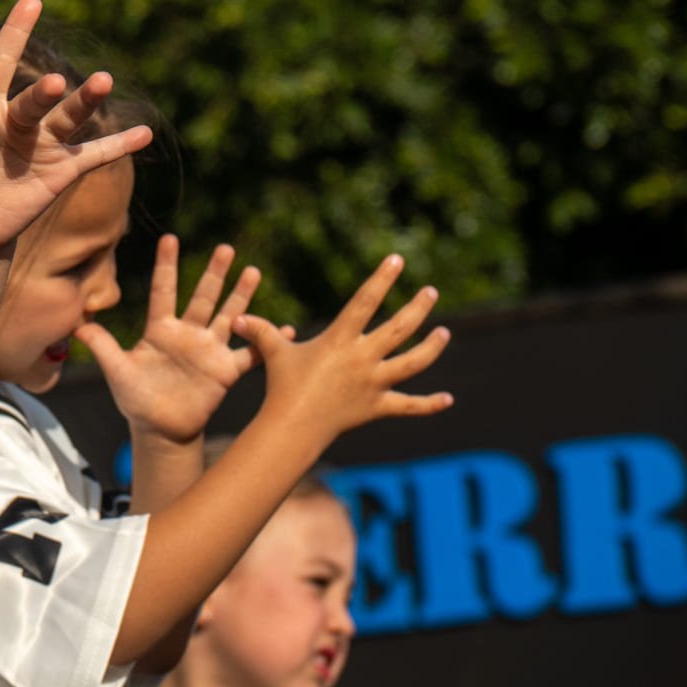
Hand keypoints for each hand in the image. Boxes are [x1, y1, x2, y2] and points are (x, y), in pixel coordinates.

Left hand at [0, 0, 153, 259]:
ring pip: (69, 117)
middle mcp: (17, 120)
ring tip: (104, 82)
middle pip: (35, 99)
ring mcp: (43, 143)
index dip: (13, 34)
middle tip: (51, 82)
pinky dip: (117, 145)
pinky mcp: (61, 170)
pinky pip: (94, 154)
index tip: (30, 0)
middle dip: (45, 92)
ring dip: (87, 101)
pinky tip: (144, 134)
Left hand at [79, 236, 260, 445]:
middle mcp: (188, 334)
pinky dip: (268, 342)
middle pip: (203, 297)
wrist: (159, 429)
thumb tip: (75, 324)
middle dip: (215, 273)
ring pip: (229, 316)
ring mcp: (209, 350)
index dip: (166, 265)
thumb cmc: (136, 398)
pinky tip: (287, 329)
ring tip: (253, 271)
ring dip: (241, 296)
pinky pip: (251, 354)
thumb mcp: (117, 370)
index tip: (169, 238)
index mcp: (161, 329)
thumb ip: (102, 346)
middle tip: (226, 248)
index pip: (164, 290)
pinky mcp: (225, 371)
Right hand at [234, 255, 453, 444]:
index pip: (365, 302)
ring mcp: (374, 384)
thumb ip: (259, 331)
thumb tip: (237, 317)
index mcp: (340, 340)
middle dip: (417, 308)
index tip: (397, 260)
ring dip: (432, 347)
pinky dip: (430, 404)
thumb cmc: (281, 386)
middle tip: (431, 291)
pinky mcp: (378, 407)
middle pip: (399, 329)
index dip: (381, 279)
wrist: (293, 426)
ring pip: (413, 362)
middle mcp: (363, 359)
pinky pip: (410, 406)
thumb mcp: (272, 353)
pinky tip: (448, 399)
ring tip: (445, 332)